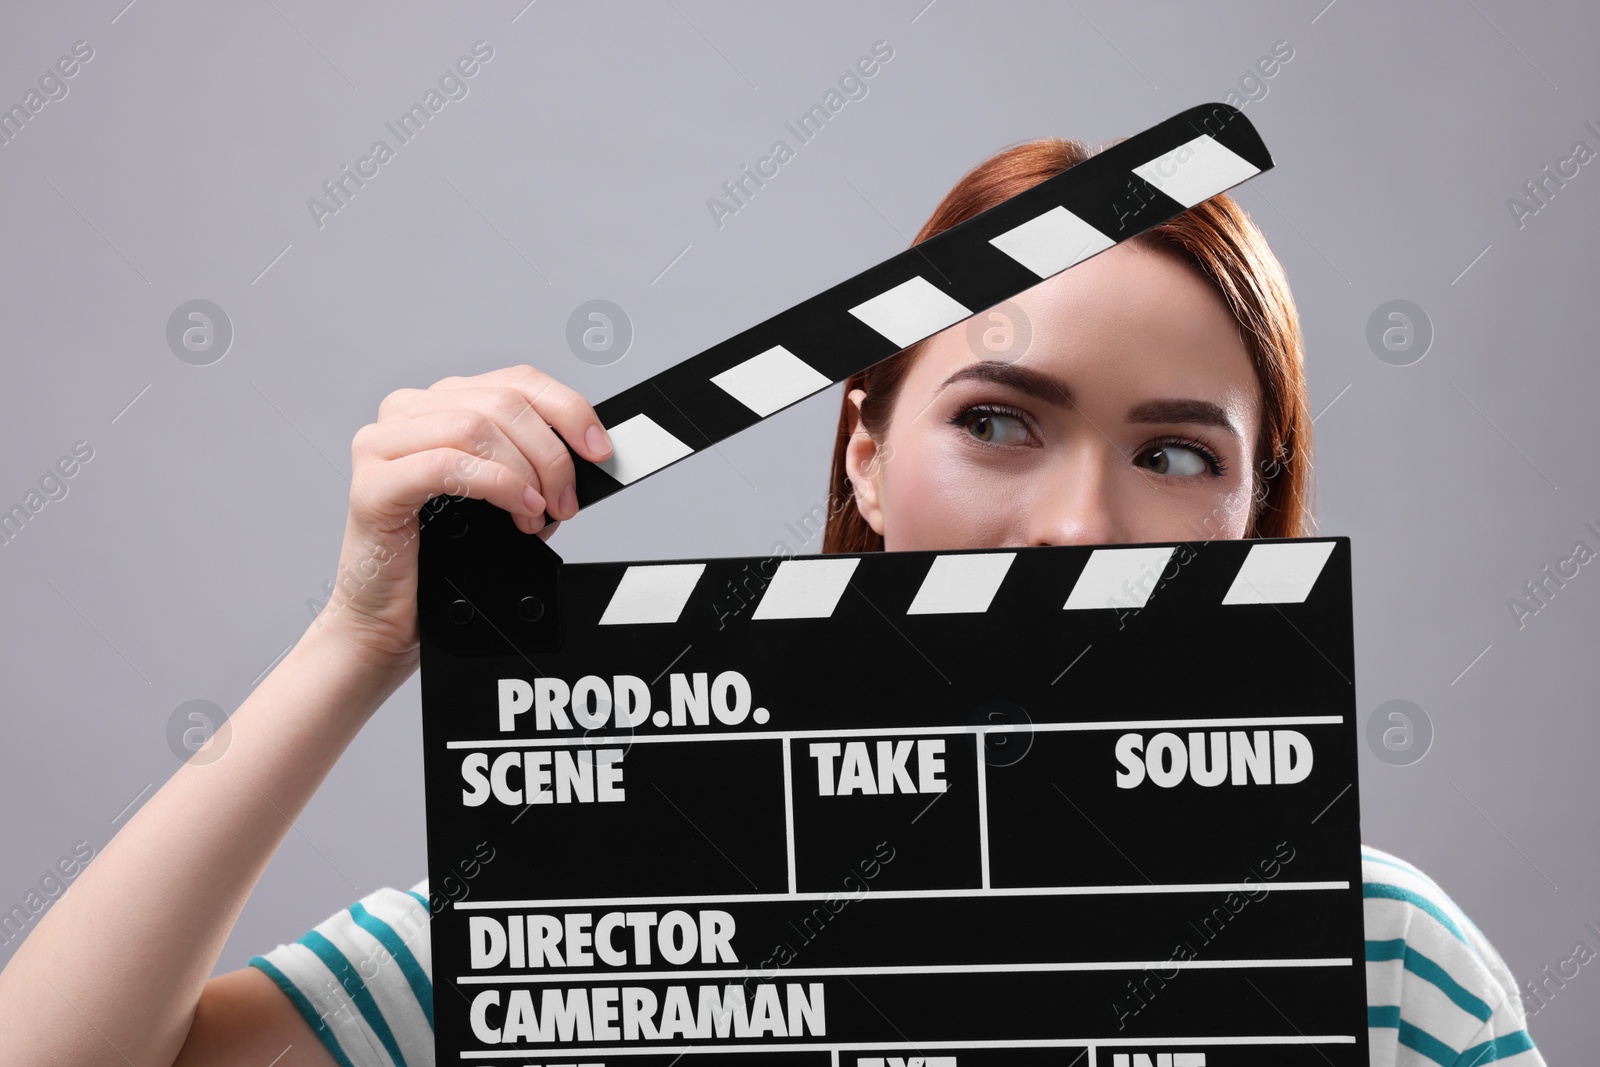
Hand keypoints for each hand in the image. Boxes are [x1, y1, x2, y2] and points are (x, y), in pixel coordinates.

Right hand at [316, 364, 611, 676]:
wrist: (390, 615)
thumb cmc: (441, 557)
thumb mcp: (505, 500)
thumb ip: (534, 466)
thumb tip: (584, 456)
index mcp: (441, 403)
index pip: (517, 381)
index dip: (569, 410)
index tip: (599, 449)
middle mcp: (408, 412)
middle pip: (503, 403)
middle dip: (551, 454)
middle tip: (565, 501)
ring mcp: (382, 443)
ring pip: (476, 427)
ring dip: (526, 472)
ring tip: (539, 513)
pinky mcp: (373, 483)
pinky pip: (447, 465)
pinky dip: (497, 485)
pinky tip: (519, 510)